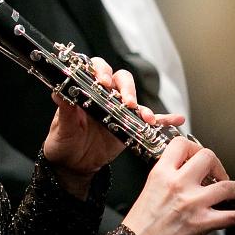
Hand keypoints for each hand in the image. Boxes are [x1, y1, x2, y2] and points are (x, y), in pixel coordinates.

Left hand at [42, 56, 182, 197]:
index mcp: (86, 91)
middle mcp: (104, 96)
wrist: (73, 165)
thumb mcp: (61, 127)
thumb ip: (64, 110)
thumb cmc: (63, 142)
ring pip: (134, 99)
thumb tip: (58, 90)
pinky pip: (148, 120)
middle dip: (126, 88)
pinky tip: (176, 119)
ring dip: (141, 105)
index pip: (96, 70)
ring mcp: (118, 110)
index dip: (101, 70)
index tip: (103, 81)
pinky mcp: (129, 126)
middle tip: (126, 101)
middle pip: (121, 80)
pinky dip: (163, 119)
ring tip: (145, 116)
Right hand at [121, 137, 234, 234]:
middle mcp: (178, 184)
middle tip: (218, 175)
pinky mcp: (202, 223)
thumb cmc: (141, 223)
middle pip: (208, 157)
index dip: (194, 147)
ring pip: (228, 185)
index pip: (182, 144)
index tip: (198, 156)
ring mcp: (192, 203)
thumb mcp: (149, 189)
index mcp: (161, 173)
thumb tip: (188, 171)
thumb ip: (168, 176)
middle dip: (218, 165)